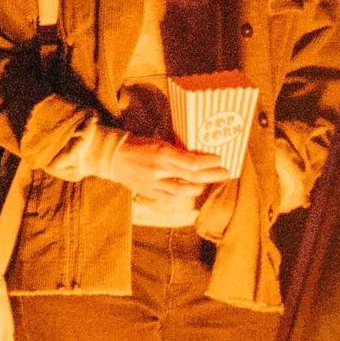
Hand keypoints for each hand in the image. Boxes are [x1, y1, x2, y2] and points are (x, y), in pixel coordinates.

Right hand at [101, 122, 225, 202]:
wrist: (113, 157)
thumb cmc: (138, 145)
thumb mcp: (159, 142)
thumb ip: (176, 151)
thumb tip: (197, 155)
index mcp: (163, 154)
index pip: (192, 162)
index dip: (209, 163)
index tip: (219, 159)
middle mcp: (161, 170)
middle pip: (193, 177)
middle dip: (212, 175)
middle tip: (225, 173)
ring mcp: (155, 184)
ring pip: (183, 191)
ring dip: (199, 187)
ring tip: (207, 183)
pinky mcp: (149, 193)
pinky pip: (170, 198)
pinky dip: (183, 196)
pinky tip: (190, 192)